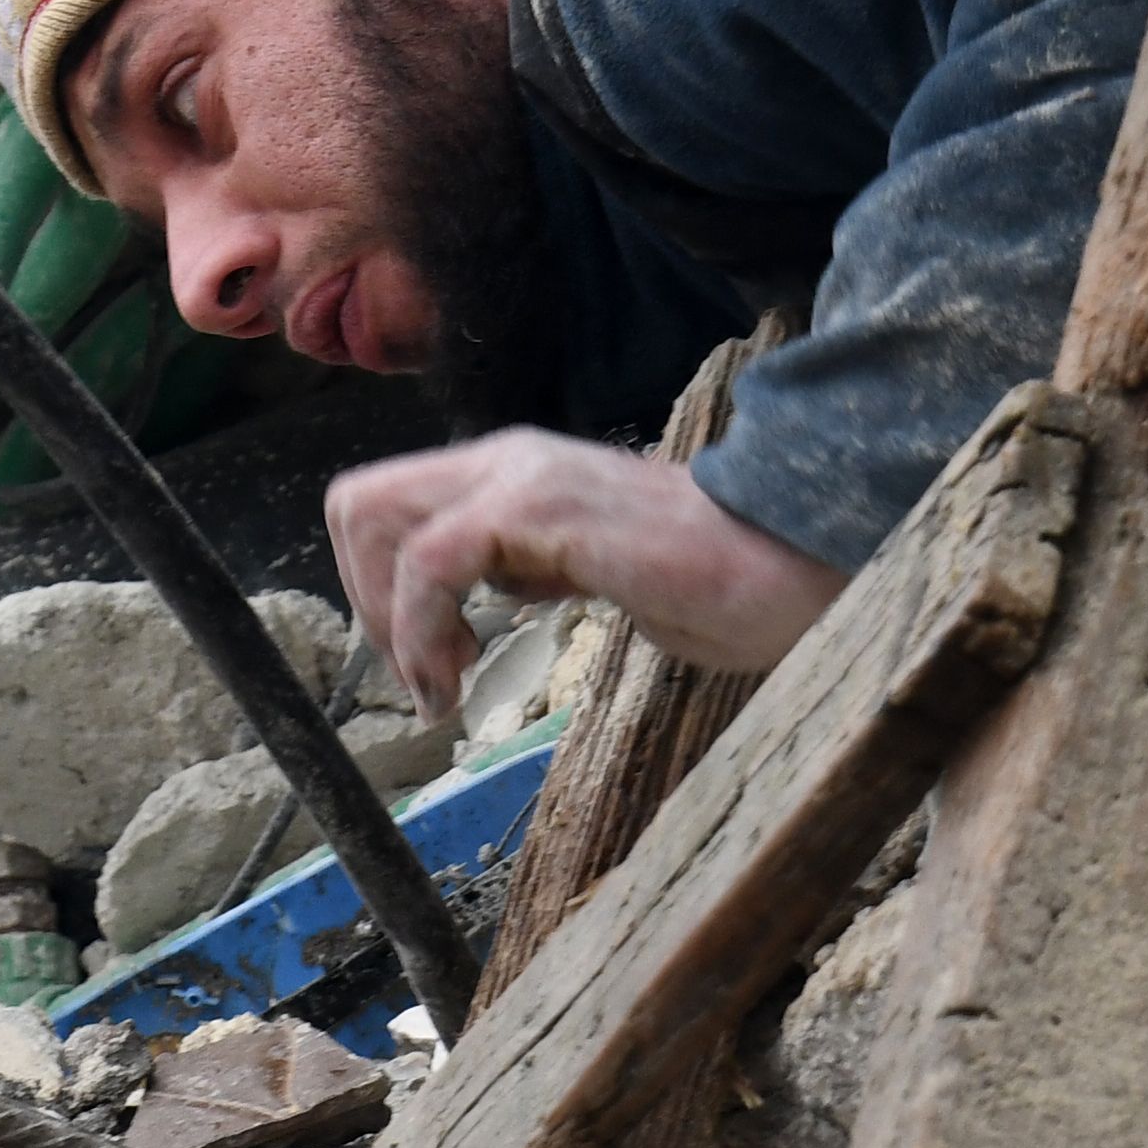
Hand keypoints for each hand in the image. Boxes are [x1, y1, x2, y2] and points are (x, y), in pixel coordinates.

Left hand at [324, 431, 836, 708]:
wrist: (789, 567)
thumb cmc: (716, 584)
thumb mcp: (597, 575)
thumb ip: (537, 571)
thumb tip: (495, 598)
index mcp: (517, 472)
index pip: (390, 502)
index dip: (379, 585)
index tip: (430, 657)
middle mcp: (507, 459)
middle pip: (358, 500)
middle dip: (365, 601)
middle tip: (423, 677)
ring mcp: (520, 476)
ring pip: (375, 518)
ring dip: (388, 620)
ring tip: (442, 688)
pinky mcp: (538, 509)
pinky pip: (431, 561)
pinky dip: (421, 630)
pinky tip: (461, 682)